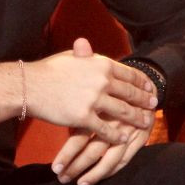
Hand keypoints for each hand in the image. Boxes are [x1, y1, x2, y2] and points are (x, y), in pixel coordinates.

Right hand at [50, 40, 152, 184]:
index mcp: (100, 63)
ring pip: (123, 112)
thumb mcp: (70, 57)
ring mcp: (94, 100)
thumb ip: (84, 55)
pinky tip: (123, 139)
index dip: (142, 82)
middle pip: (130, 93)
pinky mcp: (84, 117)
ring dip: (136, 119)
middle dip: (144, 101)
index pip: (129, 73)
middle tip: (153, 106)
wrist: (31, 86)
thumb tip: (87, 45)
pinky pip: (106, 129)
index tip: (150, 88)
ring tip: (145, 124)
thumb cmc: (49, 70)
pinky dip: (116, 135)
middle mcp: (101, 80)